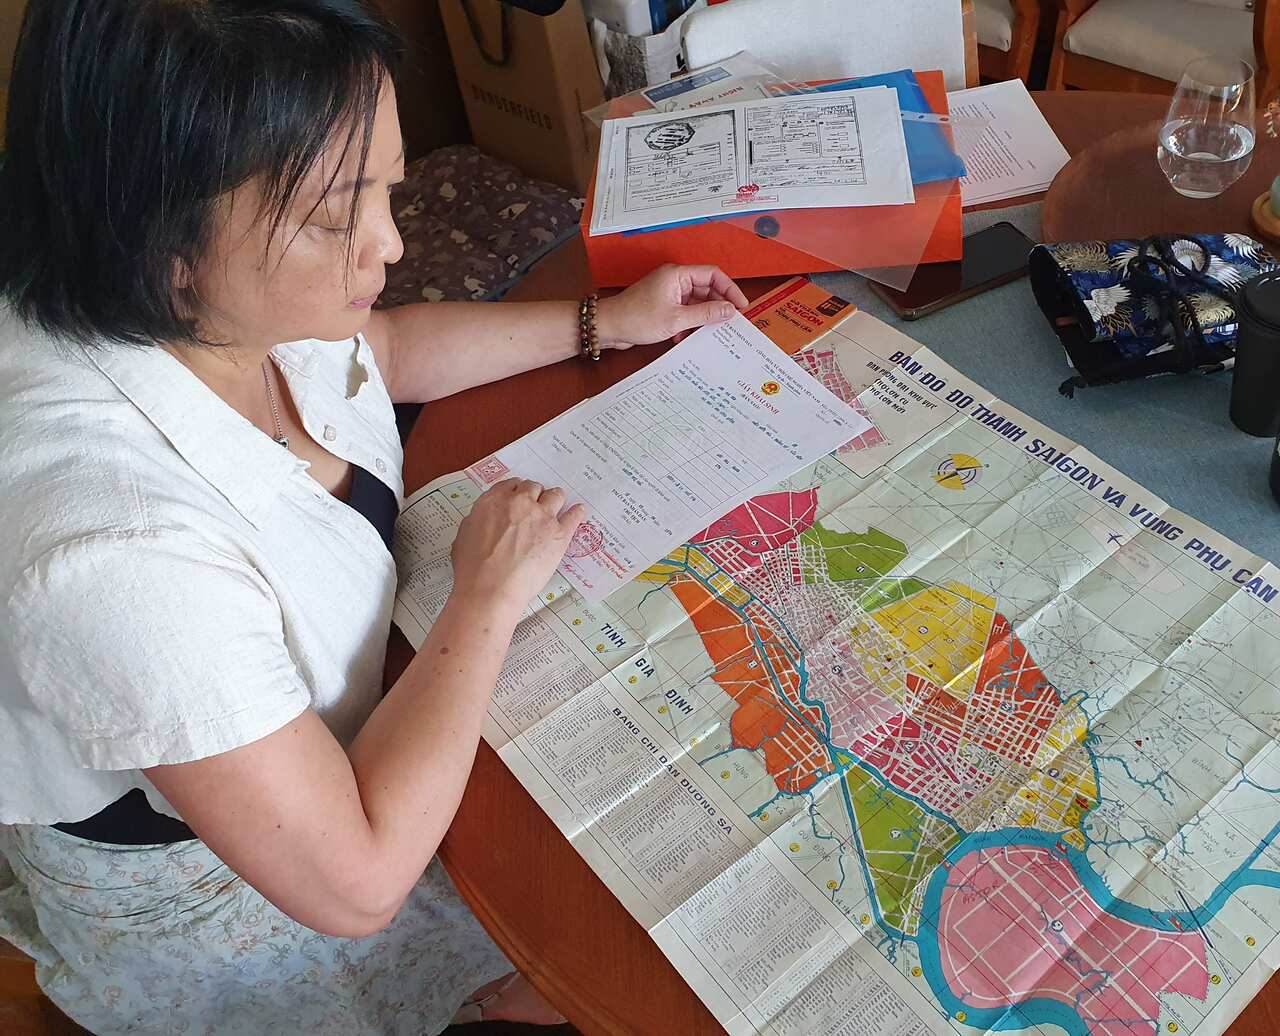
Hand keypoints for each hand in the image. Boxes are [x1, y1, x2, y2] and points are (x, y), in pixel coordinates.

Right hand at [450, 479, 585, 614]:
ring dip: (554, 499)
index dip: (516, 491)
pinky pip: (574, 516)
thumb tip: (486, 519)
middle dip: (534, 495)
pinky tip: (579, 511)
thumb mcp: (464, 535)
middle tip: (535, 505)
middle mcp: (520, 503)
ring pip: (555, 495)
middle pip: (533, 488)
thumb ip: (479, 520)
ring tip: (556, 505)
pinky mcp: (560, 534)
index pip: (510, 485)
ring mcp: (542, 517)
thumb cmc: (472, 569)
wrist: (491, 590)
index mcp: (493, 501)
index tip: (519, 497)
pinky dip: (577, 513)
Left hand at [596, 264, 749, 349]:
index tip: (740, 306)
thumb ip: (705, 314)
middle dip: (717, 306)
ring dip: (702, 317)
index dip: (730, 289)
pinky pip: (684, 311)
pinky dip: (689, 323)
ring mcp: (668, 292)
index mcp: (678, 274)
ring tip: (710, 332)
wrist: (608, 327)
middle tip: (729, 323)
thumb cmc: (636, 318)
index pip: (713, 274)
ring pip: (696, 302)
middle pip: (706, 288)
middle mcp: (674, 280)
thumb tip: (729, 310)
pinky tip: (687, 337)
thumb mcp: (676, 319)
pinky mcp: (662, 305)